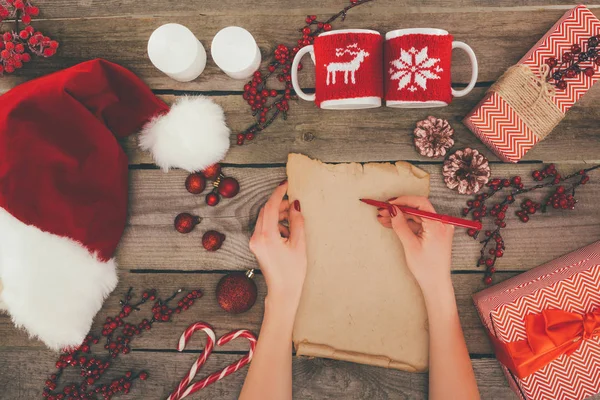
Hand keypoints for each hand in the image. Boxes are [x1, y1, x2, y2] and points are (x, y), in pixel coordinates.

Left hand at [249, 181, 306, 311]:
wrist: (283, 292)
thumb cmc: (293, 271)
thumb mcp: (299, 244)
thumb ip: (297, 222)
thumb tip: (295, 205)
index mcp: (267, 235)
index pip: (271, 206)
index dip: (279, 193)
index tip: (286, 184)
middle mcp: (257, 237)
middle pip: (266, 211)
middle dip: (279, 204)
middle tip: (293, 203)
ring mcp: (255, 242)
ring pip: (265, 219)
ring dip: (278, 214)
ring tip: (293, 218)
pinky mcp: (257, 246)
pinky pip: (264, 228)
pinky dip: (275, 224)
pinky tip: (287, 231)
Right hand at [376, 196, 454, 296]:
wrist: (436, 283)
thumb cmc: (426, 268)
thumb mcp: (410, 245)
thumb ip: (400, 225)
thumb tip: (392, 210)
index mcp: (438, 225)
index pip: (420, 203)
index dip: (403, 200)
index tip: (389, 203)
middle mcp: (441, 224)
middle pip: (417, 209)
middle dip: (398, 209)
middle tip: (382, 210)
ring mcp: (438, 228)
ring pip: (416, 217)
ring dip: (400, 217)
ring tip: (383, 218)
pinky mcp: (434, 233)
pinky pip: (418, 224)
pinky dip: (406, 224)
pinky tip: (392, 224)